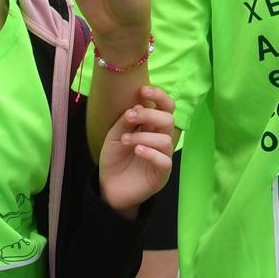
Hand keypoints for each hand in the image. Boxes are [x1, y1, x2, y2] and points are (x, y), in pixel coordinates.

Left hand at [98, 85, 176, 211]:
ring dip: (144, 136)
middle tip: (130, 117)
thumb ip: (126, 121)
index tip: (142, 90)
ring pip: (166, 140)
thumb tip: (139, 105)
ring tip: (126, 140)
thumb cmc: (114, 159)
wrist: (109, 187)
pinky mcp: (161, 174)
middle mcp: (160, 139)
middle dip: (150, 114)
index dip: (159, 96)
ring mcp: (163, 157)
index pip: (165, 107)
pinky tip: (137, 151)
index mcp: (151, 127)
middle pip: (168, 119)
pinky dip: (151, 153)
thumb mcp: (114, 136)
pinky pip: (165, 161)